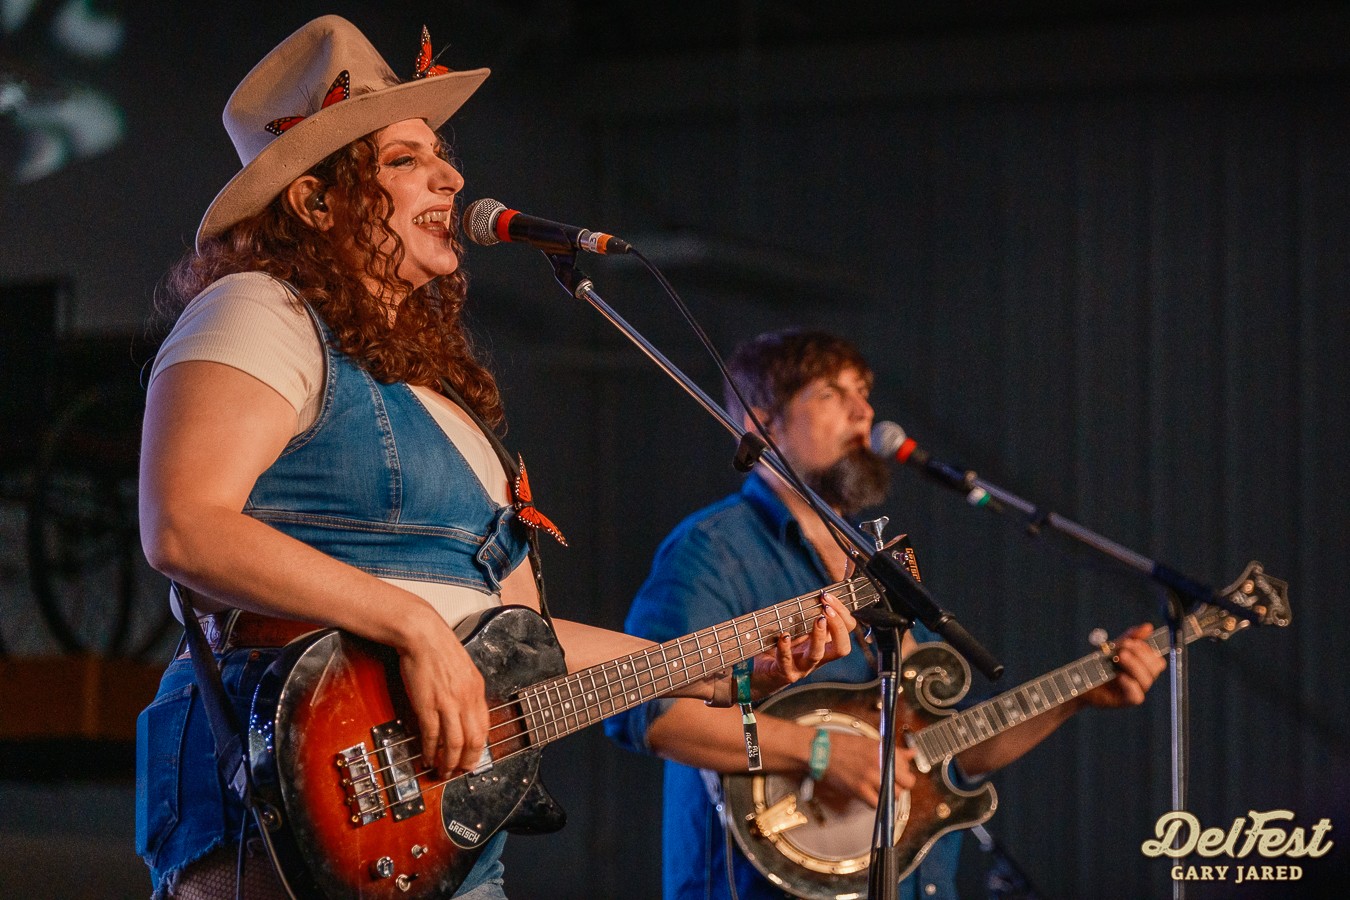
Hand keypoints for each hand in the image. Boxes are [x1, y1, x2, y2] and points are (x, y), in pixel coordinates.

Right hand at [396, 612, 489, 778]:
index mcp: (476, 690)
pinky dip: (430, 750)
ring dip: (449, 762)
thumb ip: (467, 691)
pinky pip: (432, 735)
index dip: (479, 747)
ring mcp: (447, 703)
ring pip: (454, 743)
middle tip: (461, 771)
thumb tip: (466, 710)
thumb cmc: (440, 649)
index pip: (484, 726)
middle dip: (468, 761)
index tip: (474, 757)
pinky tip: (428, 757)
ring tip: (443, 771)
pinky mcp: (427, 704)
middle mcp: (466, 699)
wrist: (423, 634)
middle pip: (473, 740)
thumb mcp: (464, 670)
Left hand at [751, 591, 856, 695]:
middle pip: (842, 647)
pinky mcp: (784, 673)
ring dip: (819, 636)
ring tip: (818, 620)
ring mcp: (802, 667)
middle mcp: (818, 658)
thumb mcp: (798, 631)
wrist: (763, 675)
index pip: (846, 630)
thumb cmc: (781, 649)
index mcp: (824, 645)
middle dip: (838, 626)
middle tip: (827, 608)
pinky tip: (784, 636)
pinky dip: (785, 648)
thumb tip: (814, 596)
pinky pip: (786, 661)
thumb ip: (807, 618)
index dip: (843, 613)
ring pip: (817, 654)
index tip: (828, 596)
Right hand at [813, 731, 915, 811]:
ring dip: (889, 795)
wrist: (821, 750)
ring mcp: (870, 777)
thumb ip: (894, 751)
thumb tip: (912, 753)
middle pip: (907, 783)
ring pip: (894, 795)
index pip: (907, 766)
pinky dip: (875, 803)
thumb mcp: (871, 742)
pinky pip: (877, 804)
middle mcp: (880, 762)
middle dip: (901, 785)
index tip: (895, 772)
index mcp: (884, 750)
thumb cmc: (843, 745)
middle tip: (891, 783)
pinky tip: (869, 795)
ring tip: (878, 789)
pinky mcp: (860, 789)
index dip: (902, 771)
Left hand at [1083, 623, 1165, 708]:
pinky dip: (1130, 685)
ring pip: (1147, 680)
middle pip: (1155, 668)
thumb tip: (1148, 627)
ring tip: (1118, 657)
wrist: (1080, 680)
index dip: (1147, 649)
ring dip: (1134, 665)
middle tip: (1122, 648)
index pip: (1157, 658)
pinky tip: (1120, 676)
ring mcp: (1135, 689)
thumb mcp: (1114, 647)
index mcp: (1143, 666)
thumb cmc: (1100, 663)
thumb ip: (1131, 638)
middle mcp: (1142, 678)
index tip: (1130, 641)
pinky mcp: (1126, 700)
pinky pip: (1136, 696)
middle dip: (1140, 654)